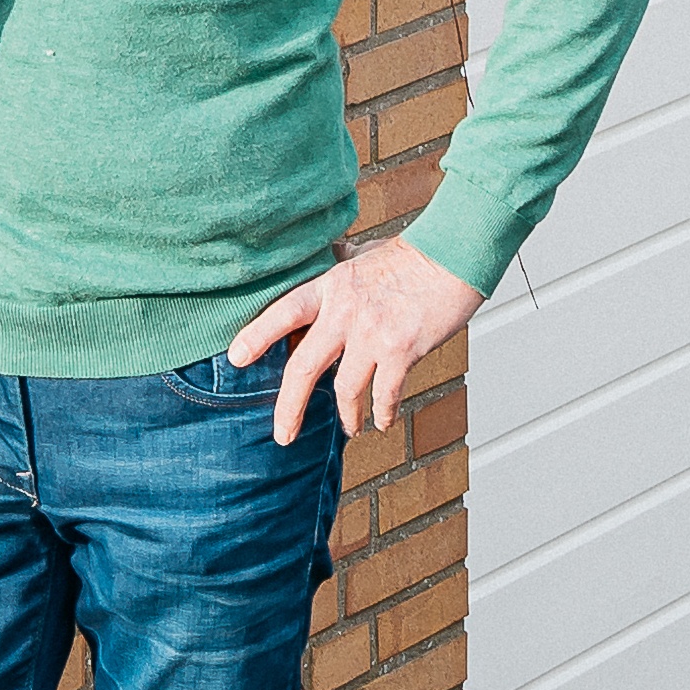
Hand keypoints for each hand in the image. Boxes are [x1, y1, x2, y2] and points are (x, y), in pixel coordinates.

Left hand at [224, 236, 477, 447]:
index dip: (257, 335)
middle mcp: (345, 311)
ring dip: (346, 416)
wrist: (454, 254)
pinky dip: (382, 413)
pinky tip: (382, 421)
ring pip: (344, 389)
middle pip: (304, 366)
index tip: (236, 358)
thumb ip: (342, 264)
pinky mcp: (401, 350)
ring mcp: (372, 332)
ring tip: (349, 429)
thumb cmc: (414, 254)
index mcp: (332, 286)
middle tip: (282, 435)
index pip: (284, 311)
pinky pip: (384, 395)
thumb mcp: (365, 254)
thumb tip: (328, 256)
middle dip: (289, 407)